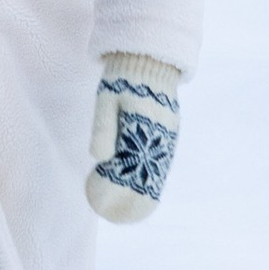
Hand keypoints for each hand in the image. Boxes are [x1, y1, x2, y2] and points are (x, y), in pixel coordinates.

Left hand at [87, 56, 180, 222]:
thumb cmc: (120, 79)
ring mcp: (168, 130)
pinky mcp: (169, 127)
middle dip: (139, 191)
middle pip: (153, 170)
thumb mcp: (106, 100)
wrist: (144, 58)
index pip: (139, 167)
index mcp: (147, 127)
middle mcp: (163, 133)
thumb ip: (103, 128)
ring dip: (148, 182)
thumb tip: (100, 158)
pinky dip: (154, 169)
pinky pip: (163, 154)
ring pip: (160, 164)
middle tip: (123, 210)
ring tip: (135, 202)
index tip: (117, 204)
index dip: (129, 188)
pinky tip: (145, 180)